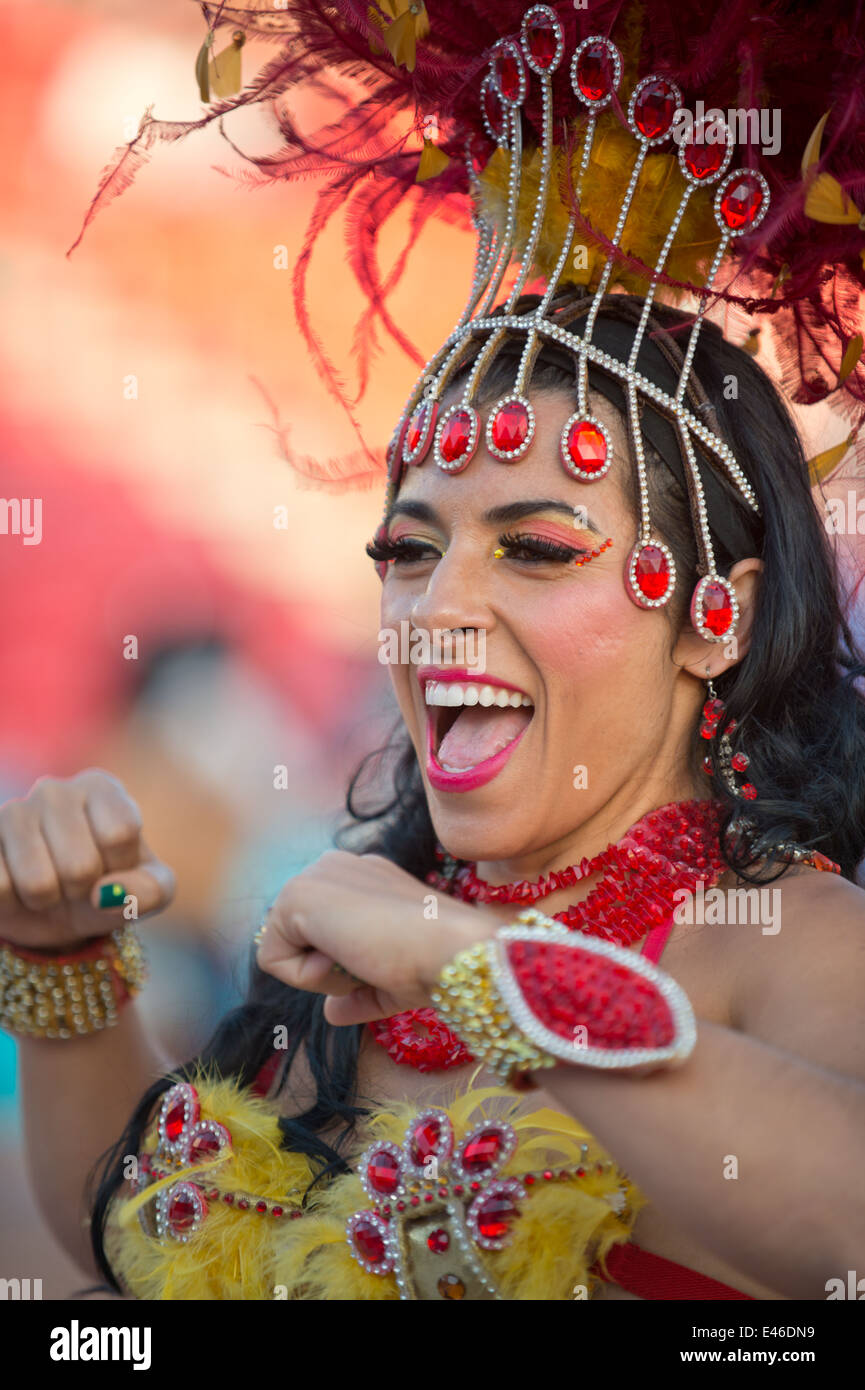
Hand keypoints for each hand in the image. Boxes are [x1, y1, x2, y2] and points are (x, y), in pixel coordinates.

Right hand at [0, 769, 174, 949]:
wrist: (54, 908)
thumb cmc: (107, 887)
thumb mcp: (148, 891)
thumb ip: (150, 892)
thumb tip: (106, 895)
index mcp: (101, 788)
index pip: (120, 832)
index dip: (120, 867)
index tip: (113, 865)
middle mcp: (54, 790)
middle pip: (80, 865)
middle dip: (82, 890)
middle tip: (76, 881)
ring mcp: (12, 813)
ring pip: (38, 883)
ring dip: (47, 901)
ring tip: (48, 885)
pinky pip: (0, 889)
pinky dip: (13, 905)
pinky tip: (16, 886)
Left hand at [255, 850, 496, 1025]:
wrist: (451, 948)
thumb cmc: (434, 962)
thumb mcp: (390, 981)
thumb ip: (356, 993)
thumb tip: (331, 1013)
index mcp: (361, 877)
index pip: (320, 933)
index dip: (342, 968)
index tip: (381, 966)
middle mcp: (336, 867)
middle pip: (297, 941)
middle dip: (328, 969)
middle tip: (372, 965)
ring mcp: (315, 875)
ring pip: (284, 949)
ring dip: (320, 975)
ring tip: (363, 961)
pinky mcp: (297, 894)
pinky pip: (272, 959)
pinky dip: (307, 978)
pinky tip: (347, 958)